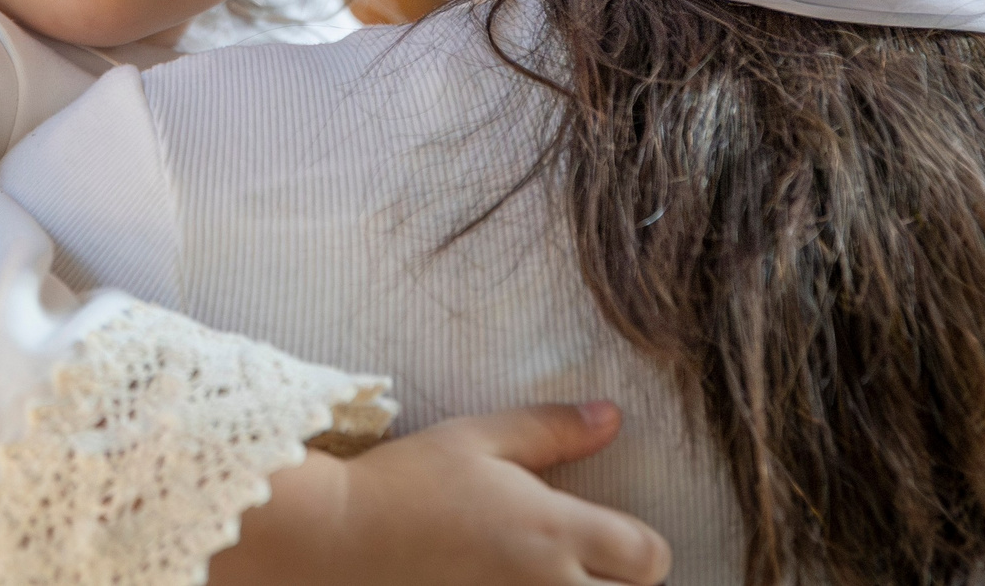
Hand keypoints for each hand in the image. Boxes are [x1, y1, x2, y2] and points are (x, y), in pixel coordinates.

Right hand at [210, 403, 670, 585]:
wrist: (336, 538)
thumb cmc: (406, 481)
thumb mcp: (479, 437)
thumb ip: (552, 429)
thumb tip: (613, 415)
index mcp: (552, 530)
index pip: (648, 558)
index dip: (640, 547)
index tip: (614, 536)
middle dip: (620, 585)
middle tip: (586, 564)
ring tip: (553, 577)